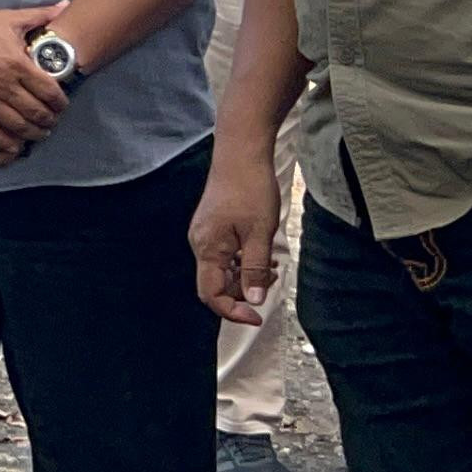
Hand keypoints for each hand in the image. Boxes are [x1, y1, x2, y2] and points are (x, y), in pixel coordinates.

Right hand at [0, 2, 67, 153]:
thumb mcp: (8, 18)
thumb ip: (40, 15)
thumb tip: (65, 6)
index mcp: (17, 63)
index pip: (49, 91)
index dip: (60, 103)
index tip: (61, 106)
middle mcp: (4, 84)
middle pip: (35, 112)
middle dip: (48, 120)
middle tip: (51, 122)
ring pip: (15, 125)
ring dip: (31, 133)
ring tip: (37, 134)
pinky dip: (1, 141)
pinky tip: (10, 143)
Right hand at [190, 148, 282, 326]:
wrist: (240, 154)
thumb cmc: (251, 190)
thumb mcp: (260, 233)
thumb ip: (254, 269)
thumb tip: (253, 300)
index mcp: (208, 248)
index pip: (211, 294)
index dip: (232, 311)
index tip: (257, 316)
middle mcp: (199, 243)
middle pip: (215, 284)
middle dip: (243, 291)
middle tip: (272, 280)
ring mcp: (204, 234)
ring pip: (221, 269)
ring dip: (245, 275)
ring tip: (271, 264)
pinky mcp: (211, 226)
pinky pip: (223, 254)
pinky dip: (241, 260)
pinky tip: (260, 251)